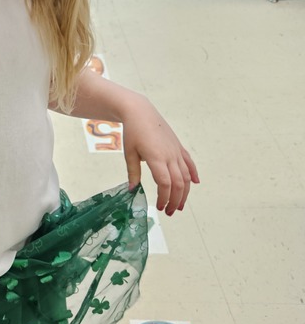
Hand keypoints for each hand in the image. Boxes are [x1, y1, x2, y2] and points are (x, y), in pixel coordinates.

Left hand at [121, 97, 198, 214]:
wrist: (141, 112)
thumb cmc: (133, 131)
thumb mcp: (129, 153)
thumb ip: (133, 172)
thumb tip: (132, 190)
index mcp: (156, 158)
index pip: (165, 183)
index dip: (164, 198)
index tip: (158, 207)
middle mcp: (170, 156)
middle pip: (178, 183)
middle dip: (175, 200)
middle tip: (169, 212)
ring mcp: (176, 151)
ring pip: (186, 176)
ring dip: (185, 192)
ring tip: (179, 205)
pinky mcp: (178, 147)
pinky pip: (189, 163)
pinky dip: (193, 174)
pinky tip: (195, 183)